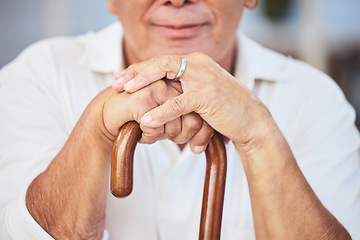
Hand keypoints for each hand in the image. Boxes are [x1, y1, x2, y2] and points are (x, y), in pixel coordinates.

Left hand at [112, 53, 272, 146]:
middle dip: (136, 71)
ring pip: (166, 73)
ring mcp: (204, 77)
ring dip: (143, 83)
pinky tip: (147, 120)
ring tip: (125, 93)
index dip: (140, 69)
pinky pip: (178, 103)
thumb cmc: (225, 110)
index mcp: (196, 62)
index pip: (162, 61)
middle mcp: (199, 64)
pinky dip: (161, 112)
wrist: (252, 121)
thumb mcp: (203, 94)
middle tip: (117, 82)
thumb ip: (184, 90)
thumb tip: (160, 97)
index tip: (122, 78)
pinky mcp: (208, 96)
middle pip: (160, 61)